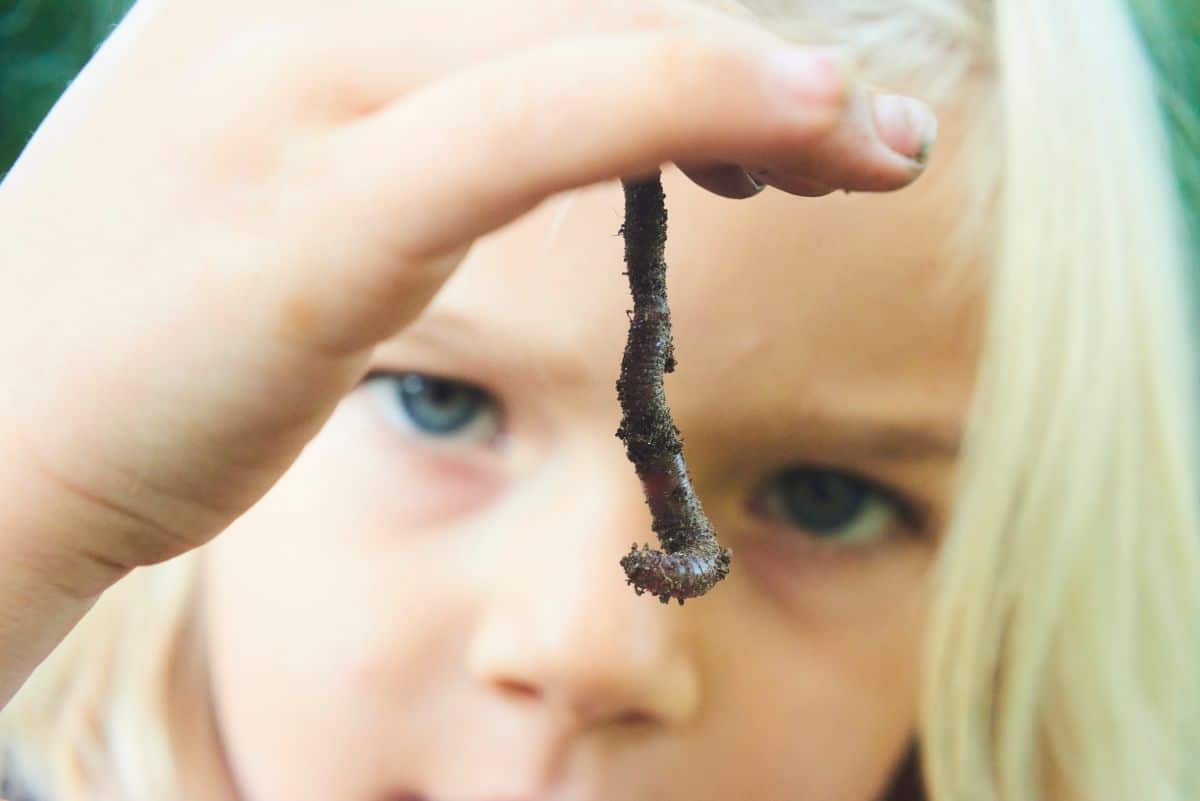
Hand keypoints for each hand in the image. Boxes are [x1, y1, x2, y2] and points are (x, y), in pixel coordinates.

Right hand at [0, 0, 935, 593]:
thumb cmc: (157, 328)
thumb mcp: (289, 179)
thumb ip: (412, 119)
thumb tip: (542, 110)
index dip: (682, 21)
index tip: (784, 77)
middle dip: (749, 44)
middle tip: (865, 123)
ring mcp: (294, 81)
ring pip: (593, 28)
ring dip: (764, 79)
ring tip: (875, 149)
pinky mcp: (317, 206)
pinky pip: (536, 120)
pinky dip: (688, 101)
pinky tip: (814, 125)